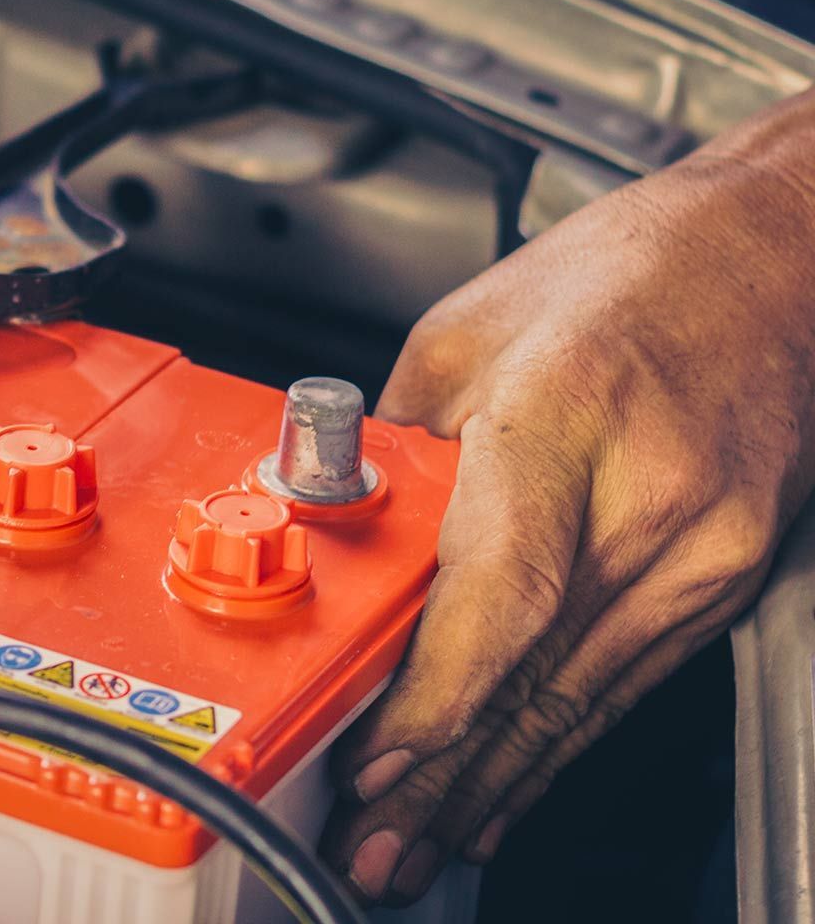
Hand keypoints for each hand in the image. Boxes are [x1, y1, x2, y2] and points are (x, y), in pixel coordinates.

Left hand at [321, 92, 814, 903]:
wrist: (771, 261)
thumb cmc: (621, 279)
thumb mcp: (463, 338)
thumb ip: (397, 455)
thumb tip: (336, 543)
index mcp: (570, 412)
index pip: (504, 590)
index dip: (439, 696)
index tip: (379, 759)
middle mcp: (653, 494)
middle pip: (539, 670)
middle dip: (448, 776)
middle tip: (378, 846)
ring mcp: (706, 546)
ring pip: (583, 696)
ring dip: (496, 782)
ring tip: (423, 843)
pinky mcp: (726, 575)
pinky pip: (624, 680)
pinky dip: (557, 742)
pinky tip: (508, 789)